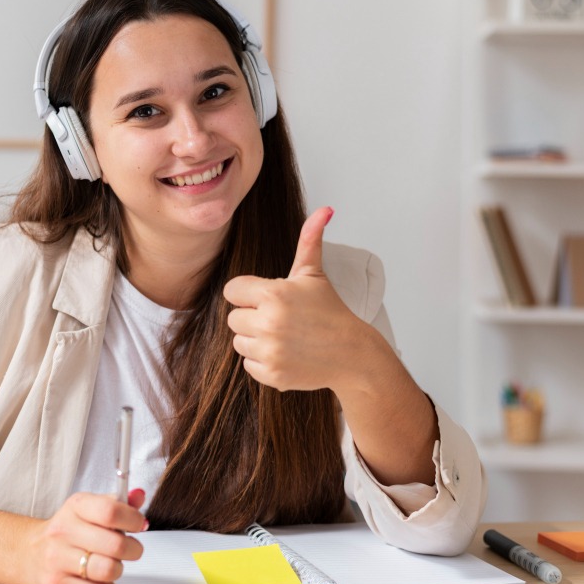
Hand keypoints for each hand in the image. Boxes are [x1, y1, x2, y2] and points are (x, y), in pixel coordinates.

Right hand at [27, 488, 148, 583]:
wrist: (31, 553)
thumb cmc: (69, 530)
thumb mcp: (90, 508)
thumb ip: (117, 503)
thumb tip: (139, 496)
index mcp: (76, 506)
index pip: (110, 511)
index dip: (133, 519)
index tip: (139, 525)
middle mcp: (63, 531)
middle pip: (115, 545)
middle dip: (133, 549)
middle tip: (130, 549)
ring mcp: (57, 559)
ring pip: (108, 570)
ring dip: (118, 569)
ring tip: (111, 564)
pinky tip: (101, 580)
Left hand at [223, 207, 385, 392]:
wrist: (351, 353)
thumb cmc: (329, 311)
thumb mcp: (314, 275)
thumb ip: (309, 241)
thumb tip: (324, 209)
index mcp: (274, 294)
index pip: (232, 290)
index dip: (248, 293)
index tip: (266, 298)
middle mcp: (268, 323)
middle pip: (233, 318)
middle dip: (252, 317)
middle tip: (280, 319)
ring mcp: (270, 351)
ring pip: (239, 342)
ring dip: (256, 340)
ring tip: (283, 336)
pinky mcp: (271, 374)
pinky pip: (248, 365)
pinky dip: (263, 362)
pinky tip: (285, 354)